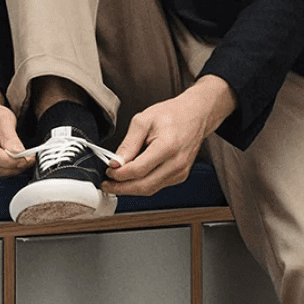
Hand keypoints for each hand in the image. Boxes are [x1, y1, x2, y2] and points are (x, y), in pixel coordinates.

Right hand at [0, 79, 27, 177]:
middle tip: (29, 158)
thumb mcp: (3, 117)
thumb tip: (18, 153)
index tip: (26, 158)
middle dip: (13, 166)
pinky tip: (9, 159)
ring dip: (11, 169)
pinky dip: (5, 170)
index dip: (9, 159)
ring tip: (21, 157)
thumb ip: (10, 136)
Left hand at [105, 76, 234, 196]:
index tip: (108, 170)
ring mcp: (180, 172)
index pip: (138, 170)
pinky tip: (132, 178)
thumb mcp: (143, 120)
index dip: (119, 174)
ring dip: (130, 189)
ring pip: (150, 189)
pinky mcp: (180, 176)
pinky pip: (157, 186)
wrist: (196, 115)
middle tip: (107, 184)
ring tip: (115, 182)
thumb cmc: (172, 114)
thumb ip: (128, 143)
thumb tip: (116, 162)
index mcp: (167, 147)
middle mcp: (176, 163)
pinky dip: (142, 185)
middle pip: (144, 186)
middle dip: (121, 188)